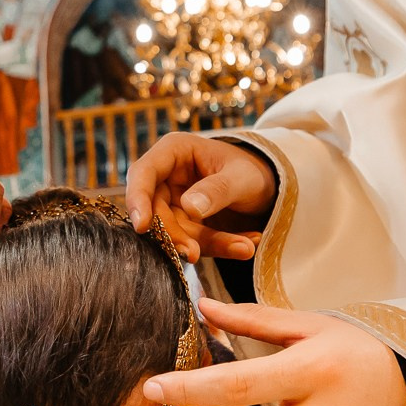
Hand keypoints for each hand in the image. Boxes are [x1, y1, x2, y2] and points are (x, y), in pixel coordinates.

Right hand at [123, 133, 276, 264]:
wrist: (267, 187)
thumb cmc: (251, 170)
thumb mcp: (242, 177)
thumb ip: (217, 190)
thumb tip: (189, 207)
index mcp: (174, 151)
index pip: (143, 173)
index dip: (138, 199)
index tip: (142, 226)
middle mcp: (167, 177)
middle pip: (156, 210)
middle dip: (176, 234)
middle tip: (195, 254)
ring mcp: (175, 202)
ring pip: (176, 231)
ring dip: (206, 243)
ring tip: (244, 247)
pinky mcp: (185, 224)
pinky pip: (194, 240)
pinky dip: (218, 246)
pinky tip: (245, 245)